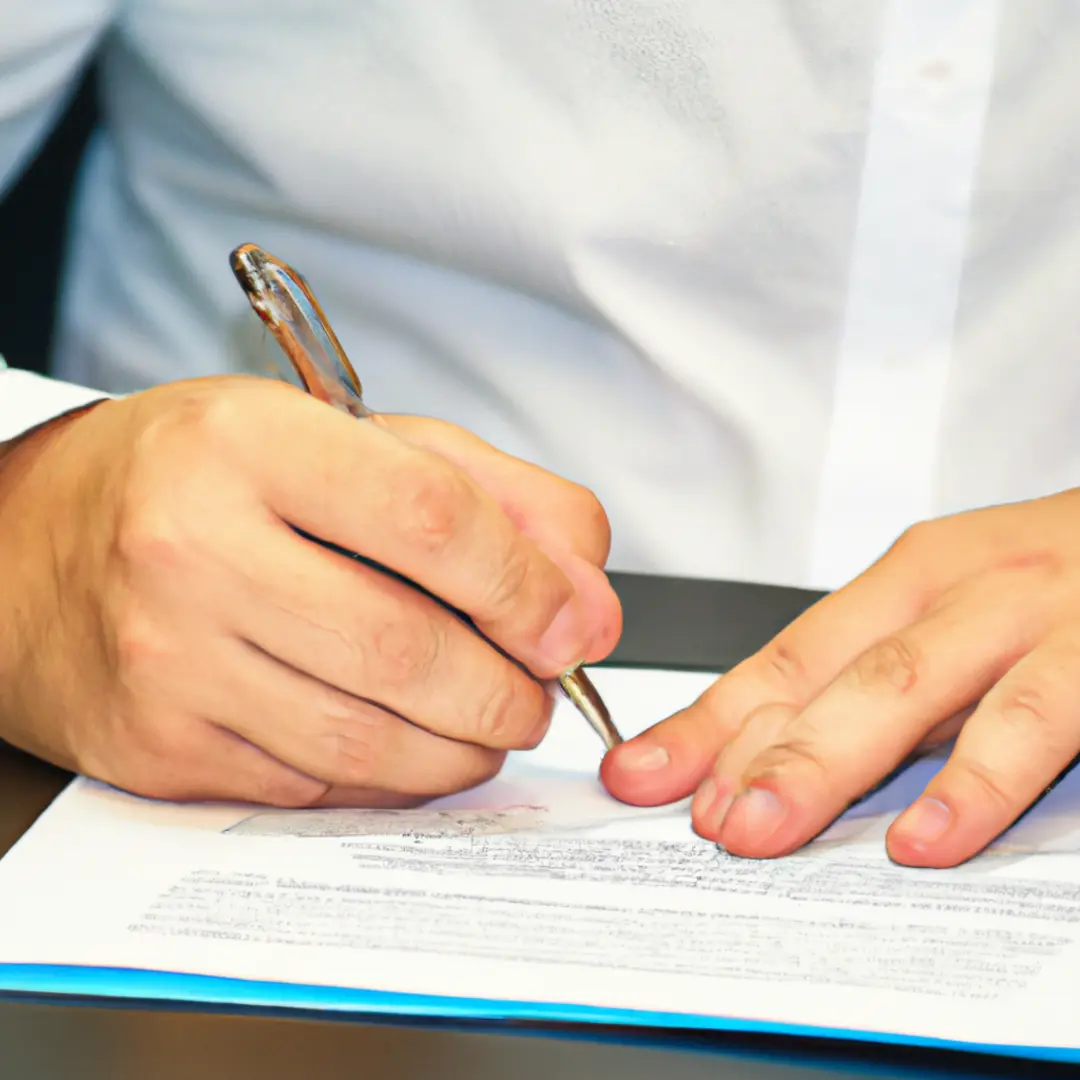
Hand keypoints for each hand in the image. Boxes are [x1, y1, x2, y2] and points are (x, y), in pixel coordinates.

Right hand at [0, 376, 619, 805]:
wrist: (33, 548)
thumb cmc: (203, 479)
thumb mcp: (350, 439)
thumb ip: (491, 495)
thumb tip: (584, 597)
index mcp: (250, 446)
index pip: (431, 518)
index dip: (529, 585)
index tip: (574, 624)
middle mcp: (192, 549)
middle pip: (407, 648)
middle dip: (510, 690)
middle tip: (539, 688)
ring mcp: (168, 660)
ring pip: (367, 738)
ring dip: (465, 747)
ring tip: (490, 721)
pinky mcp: (159, 747)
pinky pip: (315, 785)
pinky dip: (394, 777)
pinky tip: (411, 744)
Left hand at [603, 493, 1079, 867]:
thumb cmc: (1066, 581)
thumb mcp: (961, 612)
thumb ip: (885, 677)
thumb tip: (777, 755)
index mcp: (911, 578)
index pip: (785, 656)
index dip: (707, 718)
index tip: (640, 773)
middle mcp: (957, 589)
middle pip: (828, 675)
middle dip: (747, 748)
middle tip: (689, 815)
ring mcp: (1032, 615)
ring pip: (906, 689)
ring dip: (824, 761)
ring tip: (762, 828)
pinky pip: (1036, 718)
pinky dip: (977, 782)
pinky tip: (928, 838)